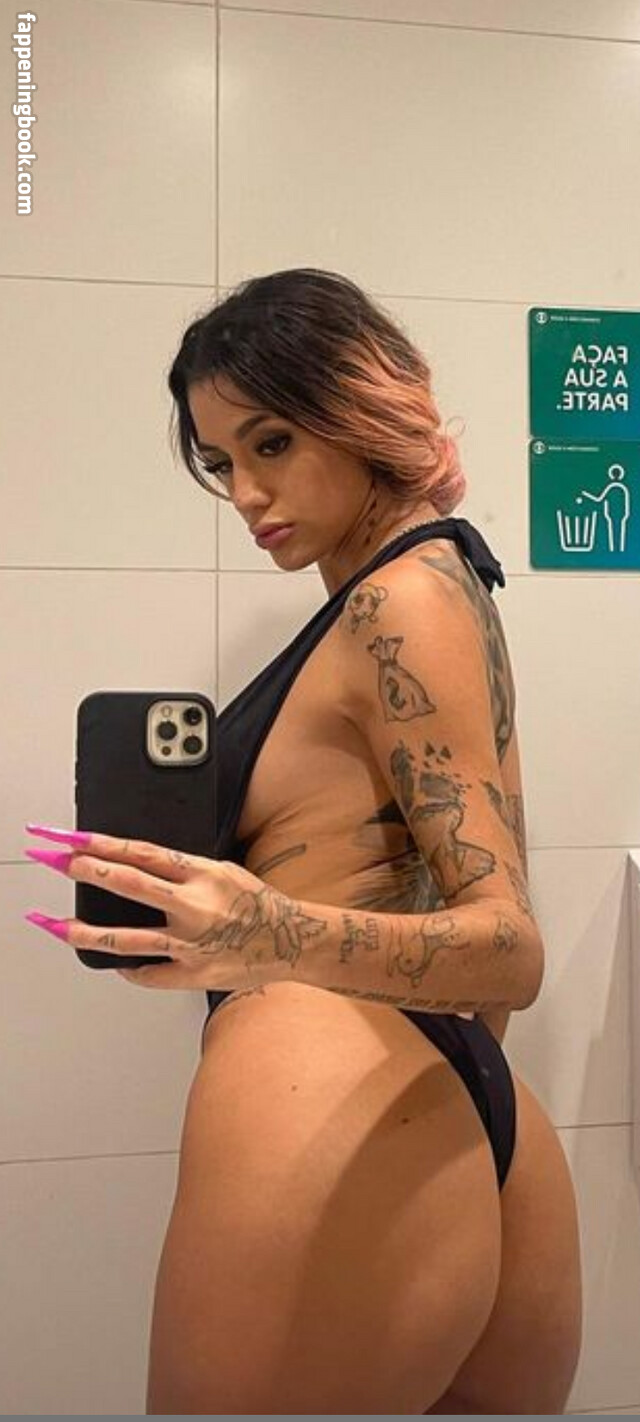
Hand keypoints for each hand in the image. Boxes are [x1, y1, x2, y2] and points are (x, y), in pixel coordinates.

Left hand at [23, 826, 293, 990]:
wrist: (294, 941)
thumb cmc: (260, 905)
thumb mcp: (225, 871)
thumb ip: (185, 870)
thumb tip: (141, 866)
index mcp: (202, 874)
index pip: (140, 853)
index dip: (102, 844)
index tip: (72, 838)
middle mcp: (193, 906)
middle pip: (127, 884)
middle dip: (85, 870)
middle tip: (55, 861)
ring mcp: (191, 943)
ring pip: (127, 939)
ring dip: (86, 931)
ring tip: (58, 926)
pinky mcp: (194, 974)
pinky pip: (149, 974)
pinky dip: (129, 969)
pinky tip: (114, 964)